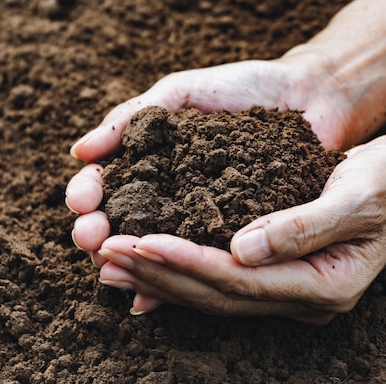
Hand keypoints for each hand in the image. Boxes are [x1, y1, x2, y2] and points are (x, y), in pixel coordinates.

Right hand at [66, 58, 356, 265]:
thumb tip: (80, 151)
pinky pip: (197, 264)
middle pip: (119, 222)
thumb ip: (133, 117)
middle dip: (97, 233)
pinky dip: (172, 282)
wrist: (306, 97)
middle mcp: (166, 195)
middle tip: (90, 239)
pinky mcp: (229, 238)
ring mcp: (195, 220)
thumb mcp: (181, 93)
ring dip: (126, 263)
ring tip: (110, 269)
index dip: (87, 194)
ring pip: (151, 250)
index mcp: (148, 161)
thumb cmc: (241, 87)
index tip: (82, 202)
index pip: (104, 183)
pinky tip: (149, 299)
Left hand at [96, 131, 385, 322]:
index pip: (239, 280)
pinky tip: (144, 264)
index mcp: (324, 284)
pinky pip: (218, 281)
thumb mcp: (357, 195)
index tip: (139, 241)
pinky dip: (178, 272)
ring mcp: (288, 291)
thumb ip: (302, 227)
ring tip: (110, 262)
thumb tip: (241, 249)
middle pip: (216, 293)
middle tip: (104, 254)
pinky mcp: (273, 274)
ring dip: (158, 278)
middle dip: (157, 274)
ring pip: (211, 292)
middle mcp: (302, 297)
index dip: (185, 262)